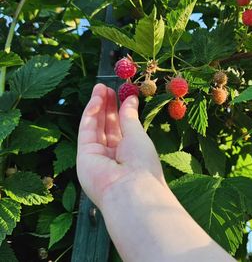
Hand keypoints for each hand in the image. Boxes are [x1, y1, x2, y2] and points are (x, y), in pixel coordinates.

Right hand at [77, 83, 163, 208]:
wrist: (131, 190)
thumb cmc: (142, 163)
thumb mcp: (138, 135)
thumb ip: (129, 117)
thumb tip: (131, 99)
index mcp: (128, 152)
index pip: (120, 127)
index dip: (118, 109)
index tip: (120, 92)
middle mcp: (111, 155)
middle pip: (105, 125)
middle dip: (106, 105)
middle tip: (106, 86)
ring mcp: (96, 156)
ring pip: (94, 126)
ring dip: (97, 106)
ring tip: (100, 88)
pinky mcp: (83, 156)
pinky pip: (86, 131)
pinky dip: (90, 114)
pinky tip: (97, 100)